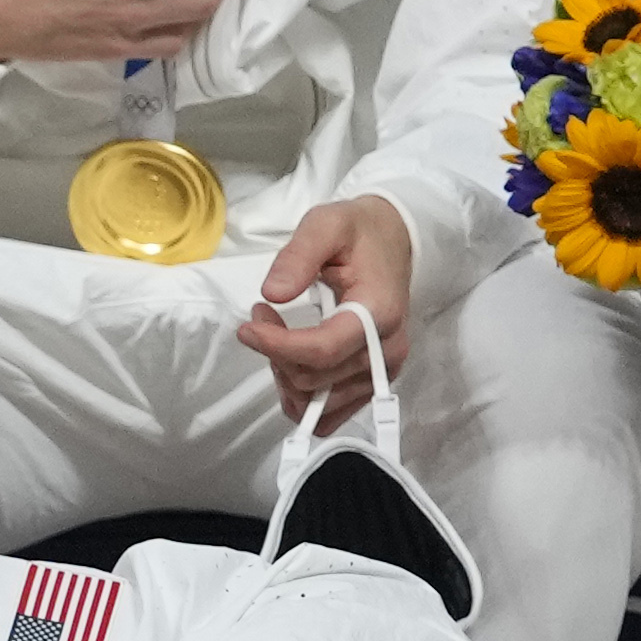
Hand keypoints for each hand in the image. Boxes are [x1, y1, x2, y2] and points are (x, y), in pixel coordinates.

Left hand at [238, 196, 410, 431]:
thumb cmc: (358, 232)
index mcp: (379, 312)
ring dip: (284, 374)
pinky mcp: (374, 383)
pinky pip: (331, 415)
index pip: (322, 350)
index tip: (248, 326)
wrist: (392, 241)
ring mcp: (382, 372)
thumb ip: (298, 256)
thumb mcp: (325, 225)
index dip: (277, 346)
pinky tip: (291, 364)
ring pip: (317, 403)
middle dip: (275, 352)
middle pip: (314, 379)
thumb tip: (272, 294)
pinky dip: (302, 398)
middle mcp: (386, 351)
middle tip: (262, 315)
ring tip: (277, 336)